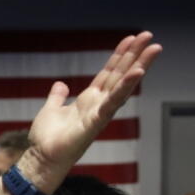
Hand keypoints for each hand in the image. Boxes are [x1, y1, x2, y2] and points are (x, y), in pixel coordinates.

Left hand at [23, 32, 160, 186]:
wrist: (41, 159)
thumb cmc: (47, 139)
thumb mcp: (51, 109)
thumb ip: (57, 96)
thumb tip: (60, 84)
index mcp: (89, 100)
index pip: (109, 73)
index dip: (119, 55)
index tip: (131, 38)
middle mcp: (99, 104)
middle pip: (121, 75)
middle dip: (135, 55)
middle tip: (149, 36)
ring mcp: (100, 113)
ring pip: (123, 85)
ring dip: (139, 66)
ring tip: (154, 49)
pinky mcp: (96, 122)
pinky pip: (113, 102)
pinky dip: (125, 87)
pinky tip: (137, 73)